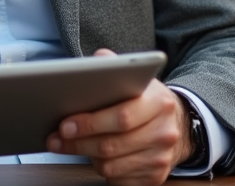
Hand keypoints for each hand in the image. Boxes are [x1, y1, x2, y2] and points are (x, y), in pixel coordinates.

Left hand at [47, 50, 192, 185]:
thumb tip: (97, 60)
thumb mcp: (138, 79)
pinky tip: (95, 158)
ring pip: (111, 166)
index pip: (122, 117)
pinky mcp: (155, 177)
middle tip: (56, 139)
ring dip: (87, 157)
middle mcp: (165, 132)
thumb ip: (116, 66)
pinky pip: (118, 180)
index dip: (90, 123)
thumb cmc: (148, 102)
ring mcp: (161, 158)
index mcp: (160, 103)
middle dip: (78, 143)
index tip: (66, 125)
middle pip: (112, 145)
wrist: (178, 125)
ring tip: (72, 146)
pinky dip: (103, 171)